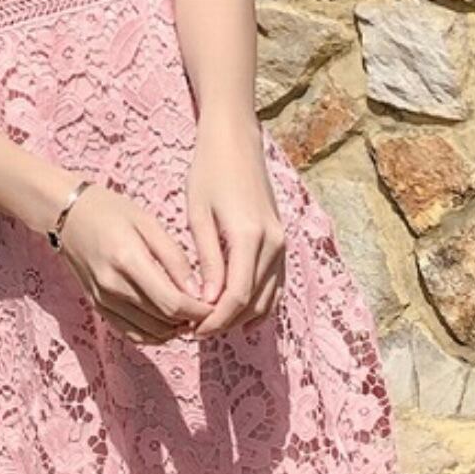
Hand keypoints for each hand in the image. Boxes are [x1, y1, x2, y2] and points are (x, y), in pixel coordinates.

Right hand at [55, 183, 214, 345]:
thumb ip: (174, 257)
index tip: (215, 305)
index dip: (199, 311)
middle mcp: (112, 286)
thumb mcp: (148, 223)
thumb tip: (197, 292)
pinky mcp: (98, 306)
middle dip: (191, 320)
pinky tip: (167, 321)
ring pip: (149, 333)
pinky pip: (131, 333)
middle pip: (162, 321)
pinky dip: (154, 334)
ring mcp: (102, 300)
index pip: (171, 303)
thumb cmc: (112, 212)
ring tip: (190, 313)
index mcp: (127, 260)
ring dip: (174, 330)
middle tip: (207, 308)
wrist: (68, 215)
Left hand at [184, 117, 285, 337]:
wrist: (236, 142)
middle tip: (194, 331)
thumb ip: (207, 259)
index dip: (216, 320)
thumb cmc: (209, 172)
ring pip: (268, 297)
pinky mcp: (282, 241)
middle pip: (254, 302)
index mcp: (249, 235)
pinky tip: (236, 313)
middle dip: (225, 322)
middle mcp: (273, 243)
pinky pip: (275, 284)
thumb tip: (208, 301)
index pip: (237, 296)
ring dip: (241, 316)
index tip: (192, 331)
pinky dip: (259, 303)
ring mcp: (282, 243)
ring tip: (210, 322)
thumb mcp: (198, 214)